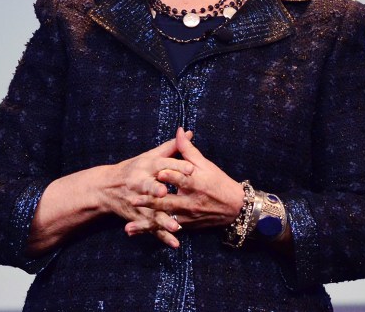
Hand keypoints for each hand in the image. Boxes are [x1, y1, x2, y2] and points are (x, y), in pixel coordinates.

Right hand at [100, 137, 194, 232]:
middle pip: (149, 187)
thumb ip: (172, 146)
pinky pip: (152, 228)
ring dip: (162, 219)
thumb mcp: (151, 156)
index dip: (175, 166)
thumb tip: (188, 132)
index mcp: (145, 166)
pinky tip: (175, 243)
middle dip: (156, 191)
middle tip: (166, 194)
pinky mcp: (138, 217)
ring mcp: (137, 202)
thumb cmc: (136, 168)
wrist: (107, 187)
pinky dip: (162, 236)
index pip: (161, 165)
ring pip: (150, 211)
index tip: (190, 169)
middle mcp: (139, 183)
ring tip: (174, 226)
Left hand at [127, 127, 243, 232]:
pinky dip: (153, 231)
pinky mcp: (187, 224)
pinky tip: (137, 232)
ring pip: (164, 220)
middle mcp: (191, 201)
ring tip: (129, 227)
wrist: (235, 207)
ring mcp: (188, 215)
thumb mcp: (205, 164)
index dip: (171, 176)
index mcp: (196, 183)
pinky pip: (167, 229)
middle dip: (150, 202)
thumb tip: (179, 131)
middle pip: (168, 202)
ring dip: (146, 224)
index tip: (158, 174)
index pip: (182, 179)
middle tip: (133, 200)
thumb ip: (188, 149)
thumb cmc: (218, 181)